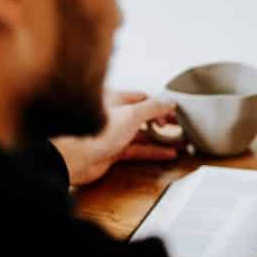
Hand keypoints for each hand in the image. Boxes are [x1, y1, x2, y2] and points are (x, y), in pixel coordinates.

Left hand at [52, 90, 178, 185]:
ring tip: (181, 142)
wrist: (74, 158)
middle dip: (164, 123)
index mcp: (115, 99)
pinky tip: (168, 154)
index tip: (175, 112)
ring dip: (161, 139)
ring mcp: (113, 135)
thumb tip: (170, 101)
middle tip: (182, 127)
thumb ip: (153, 107)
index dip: (159, 105)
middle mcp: (113, 116)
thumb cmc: (96, 131)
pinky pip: (138, 150)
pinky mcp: (113, 152)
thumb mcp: (131, 114)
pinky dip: (153, 152)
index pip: (143, 98)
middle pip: (144, 117)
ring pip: (142, 135)